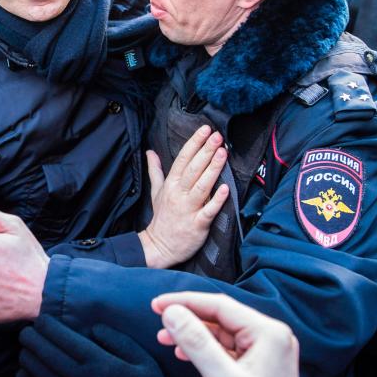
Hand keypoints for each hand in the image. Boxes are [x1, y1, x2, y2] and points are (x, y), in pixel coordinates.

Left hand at [17, 317, 172, 376]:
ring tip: (24, 349)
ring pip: (39, 376)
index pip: (65, 340)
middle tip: (25, 331)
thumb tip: (94, 327)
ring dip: (27, 359)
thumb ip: (119, 340)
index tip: (41, 319)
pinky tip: (25, 373)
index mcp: (100, 365)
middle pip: (46, 356)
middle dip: (31, 340)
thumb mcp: (143, 362)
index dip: (48, 327)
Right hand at [139, 125, 228, 268]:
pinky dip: (217, 200)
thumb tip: (150, 152)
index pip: (183, 159)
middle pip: (193, 169)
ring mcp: (188, 208)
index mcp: (171, 184)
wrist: (159, 247)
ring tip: (223, 153)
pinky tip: (226, 188)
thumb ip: (155, 170)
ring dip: (212, 169)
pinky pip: (208, 210)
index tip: (205, 129)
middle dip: (206, 151)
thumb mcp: (156, 191)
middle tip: (217, 136)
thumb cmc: (162, 218)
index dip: (194, 143)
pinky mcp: (197, 224)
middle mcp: (179, 194)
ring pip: (202, 186)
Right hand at [153, 292, 300, 376]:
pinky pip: (226, 349)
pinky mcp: (258, 367)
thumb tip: (172, 312)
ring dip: (192, 333)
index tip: (157, 304)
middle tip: (158, 318)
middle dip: (186, 317)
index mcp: (269, 333)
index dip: (185, 302)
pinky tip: (183, 352)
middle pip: (220, 316)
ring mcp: (266, 352)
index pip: (219, 305)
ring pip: (220, 332)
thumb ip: (197, 343)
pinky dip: (203, 348)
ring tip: (165, 338)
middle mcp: (271, 337)